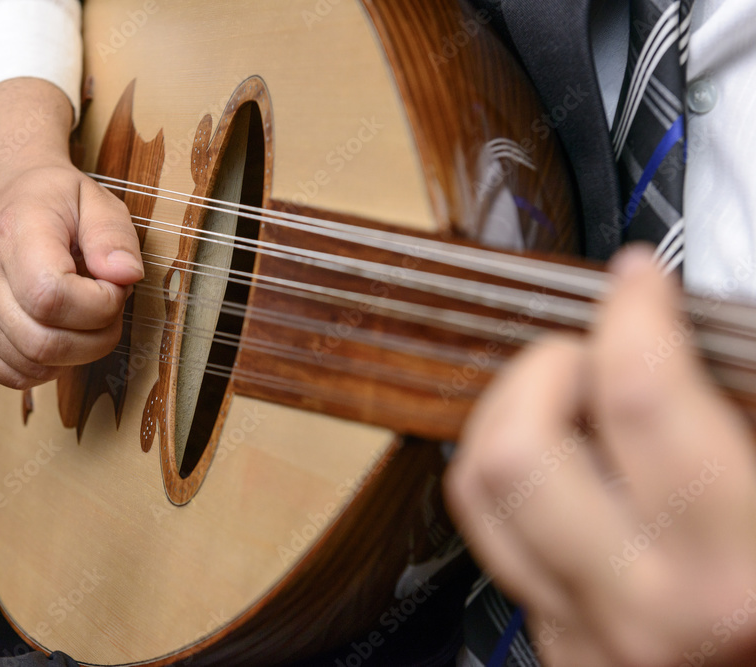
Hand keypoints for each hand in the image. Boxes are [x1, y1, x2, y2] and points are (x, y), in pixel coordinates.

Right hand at [0, 78, 142, 388]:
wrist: (1, 192)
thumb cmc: (51, 199)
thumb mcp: (96, 200)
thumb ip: (114, 237)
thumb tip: (125, 276)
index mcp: (12, 232)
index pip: (52, 298)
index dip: (98, 306)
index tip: (112, 288)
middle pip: (43, 344)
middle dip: (94, 339)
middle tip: (105, 308)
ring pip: (31, 366)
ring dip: (73, 353)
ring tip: (79, 315)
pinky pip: (11, 374)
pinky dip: (44, 365)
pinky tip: (54, 331)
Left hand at [444, 246, 755, 665]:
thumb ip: (744, 407)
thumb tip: (687, 329)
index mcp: (739, 572)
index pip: (642, 401)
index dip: (634, 313)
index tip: (638, 281)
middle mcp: (647, 610)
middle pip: (517, 450)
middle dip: (545, 368)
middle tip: (591, 352)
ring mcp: (587, 636)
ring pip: (480, 488)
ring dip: (512, 414)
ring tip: (570, 399)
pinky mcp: (559, 647)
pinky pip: (494, 537)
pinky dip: (516, 477)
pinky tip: (568, 464)